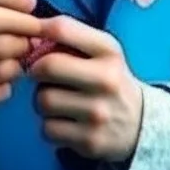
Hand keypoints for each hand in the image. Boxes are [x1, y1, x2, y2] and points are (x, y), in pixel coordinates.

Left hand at [27, 16, 143, 163]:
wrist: (140, 124)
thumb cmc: (108, 80)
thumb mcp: (101, 52)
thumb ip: (69, 38)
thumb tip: (30, 35)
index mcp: (109, 51)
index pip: (63, 28)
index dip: (39, 29)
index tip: (34, 38)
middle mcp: (106, 80)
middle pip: (47, 66)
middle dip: (36, 70)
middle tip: (42, 75)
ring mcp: (98, 113)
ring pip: (43, 100)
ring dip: (42, 101)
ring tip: (58, 101)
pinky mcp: (90, 141)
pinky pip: (47, 129)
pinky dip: (50, 125)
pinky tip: (65, 122)